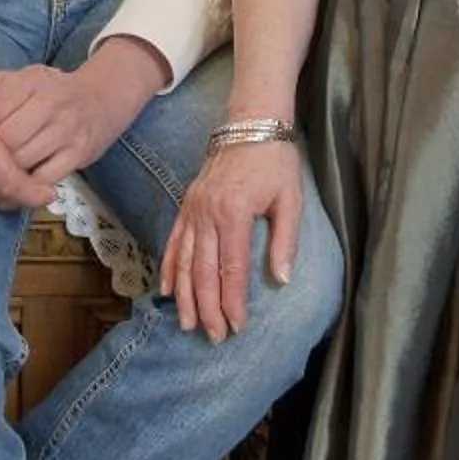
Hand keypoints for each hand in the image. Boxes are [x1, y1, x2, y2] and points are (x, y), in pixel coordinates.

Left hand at [0, 38, 162, 182]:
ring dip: (9, 173)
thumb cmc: (57, 92)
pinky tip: (17, 189)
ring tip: (2, 173)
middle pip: (6, 139)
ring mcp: (67, 128)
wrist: (103, 98)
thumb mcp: (30, 79)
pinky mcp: (79, 153)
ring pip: (22, 161)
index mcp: (33, 80)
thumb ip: (3, 94)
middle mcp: (52, 101)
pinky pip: (43, 180)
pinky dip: (25, 190)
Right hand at [159, 139, 306, 343]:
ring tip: (187, 324)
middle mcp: (207, 213)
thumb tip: (282, 279)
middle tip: (213, 337)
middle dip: (208, 307)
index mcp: (234, 213)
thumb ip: (285, 241)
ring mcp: (193, 208)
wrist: (251, 123)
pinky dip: (169, 267)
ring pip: (183, 260)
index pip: (231, 268)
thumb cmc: (275, 161)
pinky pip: (174, 241)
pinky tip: (167, 290)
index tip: (237, 327)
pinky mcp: (187, 204)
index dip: (233, 301)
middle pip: (203, 271)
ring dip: (185, 295)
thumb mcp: (290, 199)